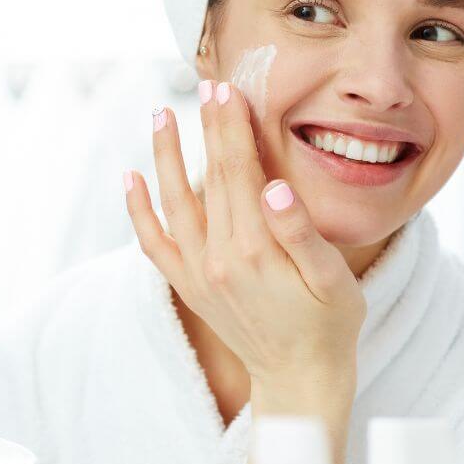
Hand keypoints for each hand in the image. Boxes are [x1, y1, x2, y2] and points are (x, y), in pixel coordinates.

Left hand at [123, 80, 365, 463]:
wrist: (299, 379)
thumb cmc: (329, 324)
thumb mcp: (332, 279)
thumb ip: (300, 232)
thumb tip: (273, 188)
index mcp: (254, 249)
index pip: (239, 171)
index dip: (233, 128)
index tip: (228, 90)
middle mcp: (217, 258)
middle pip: (209, 177)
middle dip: (207, 128)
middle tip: (205, 84)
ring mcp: (197, 272)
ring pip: (173, 202)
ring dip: (164, 156)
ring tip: (160, 115)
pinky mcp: (188, 285)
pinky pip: (153, 243)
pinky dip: (138, 210)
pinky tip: (131, 178)